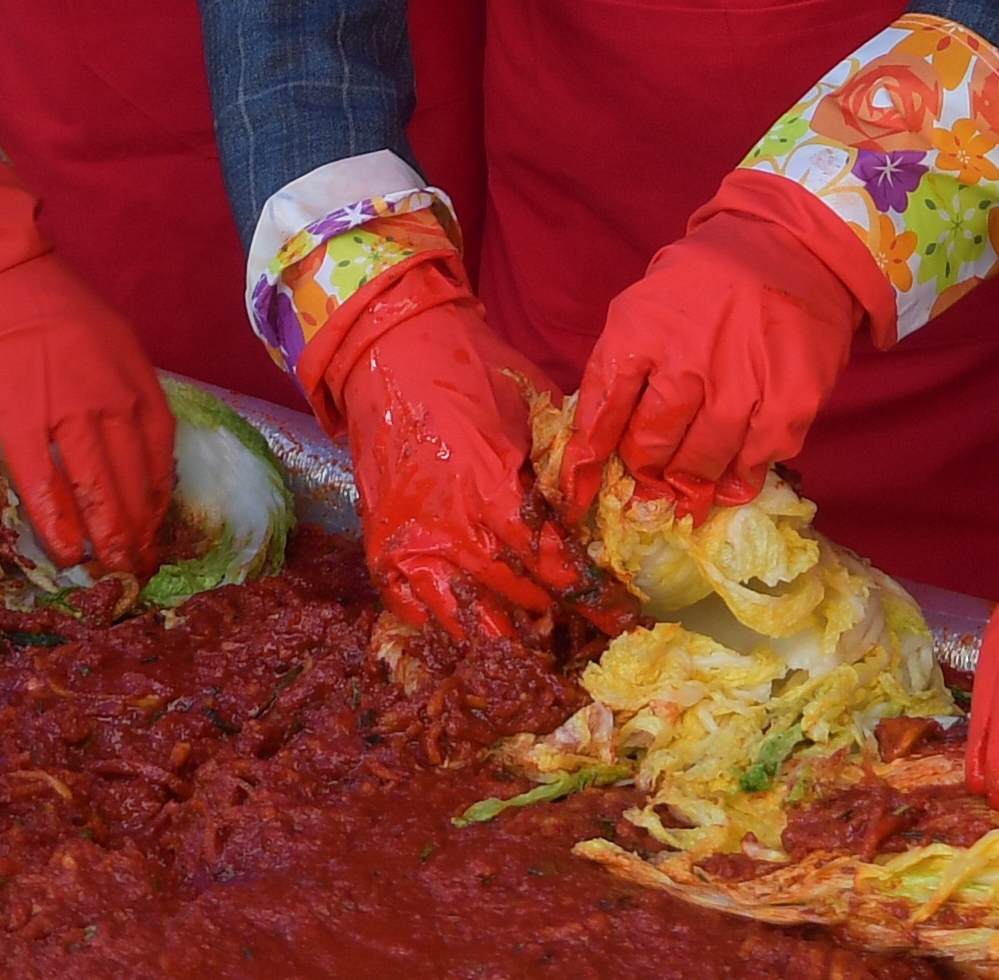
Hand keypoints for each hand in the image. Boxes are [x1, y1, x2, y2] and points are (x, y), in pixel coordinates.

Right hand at [0, 168, 174, 581]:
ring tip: (112, 570)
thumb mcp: (109, 334)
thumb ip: (122, 382)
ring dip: (109, 535)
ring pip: (99, 487)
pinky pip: (45, 483)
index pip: (160, 446)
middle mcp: (112, 396)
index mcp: (135, 373)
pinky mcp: (20, 420)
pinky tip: (65, 552)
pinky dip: (58, 523)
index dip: (159, 491)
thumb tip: (127, 430)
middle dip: (140, 528)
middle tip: (138, 565)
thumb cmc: (47, 299)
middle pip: (135, 476)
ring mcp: (68, 410)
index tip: (156, 521)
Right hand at [318, 267, 590, 638]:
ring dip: (504, 635)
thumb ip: (560, 463)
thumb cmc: (472, 372)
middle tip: (585, 629)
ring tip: (535, 644)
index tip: (617, 611)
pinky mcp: (382, 546)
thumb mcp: (533, 409)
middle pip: (515, 594)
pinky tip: (473, 632)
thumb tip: (597, 504)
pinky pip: (413, 607)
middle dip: (555, 614)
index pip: (549, 560)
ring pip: (464, 616)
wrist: (393, 353)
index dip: (585, 592)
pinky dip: (444, 625)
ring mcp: (410, 542)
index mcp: (492, 489)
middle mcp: (450, 527)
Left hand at [568, 172, 883, 517]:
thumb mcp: (651, 298)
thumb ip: (625, 359)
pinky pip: (754, 460)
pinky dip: (739, 477)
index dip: (591, 451)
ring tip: (686, 487)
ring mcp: (742, 385)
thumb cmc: (713, 275)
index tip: (585, 477)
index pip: (604, 406)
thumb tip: (601, 429)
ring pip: (700, 461)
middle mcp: (689, 359)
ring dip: (688, 480)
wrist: (796, 247)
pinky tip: (732, 478)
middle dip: (644, 467)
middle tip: (648, 477)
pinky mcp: (789, 403)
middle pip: (651, 442)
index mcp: (643, 327)